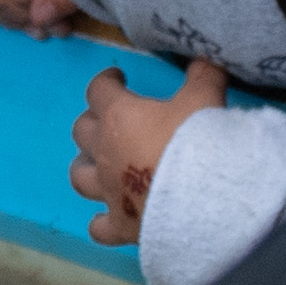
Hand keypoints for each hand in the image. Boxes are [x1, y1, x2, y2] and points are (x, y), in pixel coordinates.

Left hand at [71, 61, 224, 244]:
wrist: (206, 199)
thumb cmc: (199, 142)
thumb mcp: (205, 98)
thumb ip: (203, 75)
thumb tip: (205, 57)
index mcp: (119, 117)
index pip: (98, 90)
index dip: (106, 81)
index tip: (117, 79)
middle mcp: (105, 153)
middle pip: (82, 131)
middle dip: (93, 122)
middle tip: (111, 121)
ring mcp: (108, 192)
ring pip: (79, 176)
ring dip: (85, 166)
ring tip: (96, 164)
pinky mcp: (119, 225)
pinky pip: (98, 227)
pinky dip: (101, 222)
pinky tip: (108, 219)